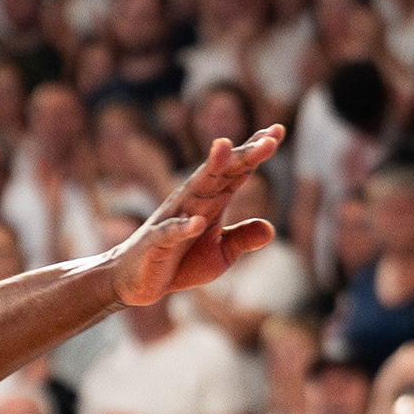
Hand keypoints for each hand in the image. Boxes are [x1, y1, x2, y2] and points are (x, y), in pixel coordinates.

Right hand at [110, 127, 285, 304]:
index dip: (255, 152)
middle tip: (269, 138)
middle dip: (243, 155)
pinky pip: (169, 232)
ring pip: (195, 189)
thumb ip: (242, 239)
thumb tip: (271, 228)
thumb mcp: (219, 255)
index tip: (277, 132)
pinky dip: (183, 227)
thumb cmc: (178, 263)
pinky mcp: (156, 243)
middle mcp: (192, 202)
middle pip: (221, 173)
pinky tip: (197, 223)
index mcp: (211, 202)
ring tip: (227, 148)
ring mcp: (173, 219)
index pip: (236, 172)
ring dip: (211, 170)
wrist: (136, 281)